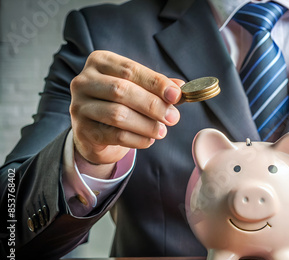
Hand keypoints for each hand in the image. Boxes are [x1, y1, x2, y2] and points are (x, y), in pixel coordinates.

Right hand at [70, 50, 183, 173]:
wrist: (95, 132)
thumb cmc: (120, 103)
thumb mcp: (138, 89)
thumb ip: (158, 87)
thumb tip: (181, 88)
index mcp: (100, 62)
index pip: (130, 69)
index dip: (155, 82)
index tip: (176, 95)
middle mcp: (84, 81)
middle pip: (122, 90)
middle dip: (152, 105)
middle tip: (173, 117)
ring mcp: (80, 106)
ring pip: (117, 114)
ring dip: (146, 124)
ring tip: (162, 131)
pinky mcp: (82, 130)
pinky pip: (115, 135)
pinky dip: (137, 139)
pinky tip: (149, 140)